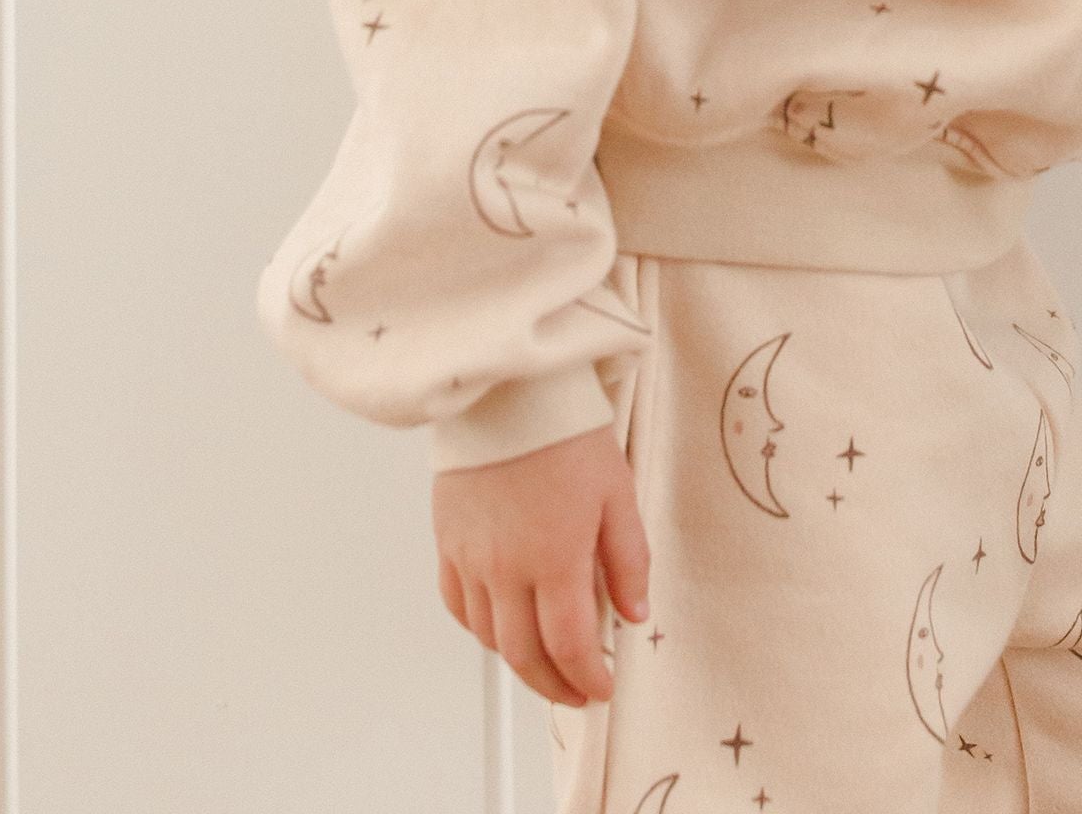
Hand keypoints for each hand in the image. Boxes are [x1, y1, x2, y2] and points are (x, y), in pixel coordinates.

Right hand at [432, 422, 651, 705]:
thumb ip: (627, 559)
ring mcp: (470, 556)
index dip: (587, 678)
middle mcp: (505, 567)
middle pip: (524, 655)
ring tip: (545, 662)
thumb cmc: (566, 432)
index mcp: (554, 557)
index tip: (603, 688)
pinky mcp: (447, 540)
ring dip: (518, 661)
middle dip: (554, 685)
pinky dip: (480, 628)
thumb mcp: (617, 491)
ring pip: (488, 637)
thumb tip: (634, 614)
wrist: (509, 389)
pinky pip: (458, 604)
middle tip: (577, 692)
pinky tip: (501, 626)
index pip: (568, 646)